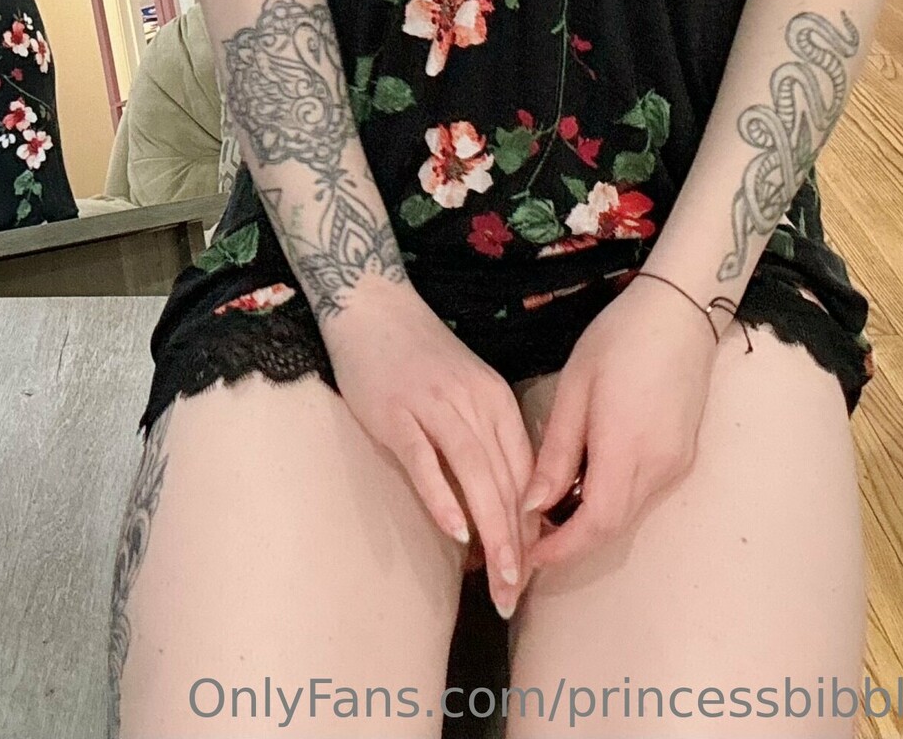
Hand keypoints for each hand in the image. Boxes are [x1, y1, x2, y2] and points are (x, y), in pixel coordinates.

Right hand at [320, 278, 537, 618]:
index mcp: (496, 401)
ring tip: (498, 580)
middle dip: (515, 545)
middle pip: (506, 481)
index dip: (531, 528)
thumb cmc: (419, 356)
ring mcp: (435, 406)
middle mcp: (474, 403)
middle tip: (513, 597)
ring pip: (475, 474)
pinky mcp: (397, 411)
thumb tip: (497, 508)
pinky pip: (424, 460)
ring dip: (491, 532)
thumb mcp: (464, 392)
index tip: (531, 575)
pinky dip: (442, 496)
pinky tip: (454, 532)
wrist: (371, 304)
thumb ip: (483, 440)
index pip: (525, 473)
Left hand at [521, 273, 719, 574]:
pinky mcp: (682, 456)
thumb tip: (532, 505)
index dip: (561, 549)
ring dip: (591, 523)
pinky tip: (586, 483)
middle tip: (531, 539)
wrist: (679, 311)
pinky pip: (642, 494)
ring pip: (629, 515)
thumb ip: (556, 452)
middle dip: (571, 543)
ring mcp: (675, 464)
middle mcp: (657, 467)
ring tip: (551, 511)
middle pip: (612, 527)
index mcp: (625, 448)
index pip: (594, 525)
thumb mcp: (575, 388)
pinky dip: (611, 500)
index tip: (528, 556)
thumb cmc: (618, 339)